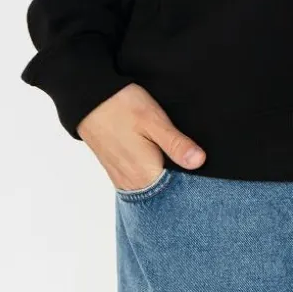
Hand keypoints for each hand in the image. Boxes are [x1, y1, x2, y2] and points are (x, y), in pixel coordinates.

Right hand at [77, 83, 206, 190]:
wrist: (89, 100)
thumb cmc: (123, 106)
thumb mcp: (155, 120)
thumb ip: (176, 144)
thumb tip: (199, 162)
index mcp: (145, 174)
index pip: (177, 191)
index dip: (193, 182)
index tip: (202, 168)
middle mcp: (132, 183)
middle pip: (164, 192)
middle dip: (180, 182)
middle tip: (193, 161)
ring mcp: (122, 179)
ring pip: (151, 188)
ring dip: (165, 179)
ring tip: (177, 160)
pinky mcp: (116, 171)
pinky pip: (139, 183)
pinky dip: (152, 177)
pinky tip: (159, 161)